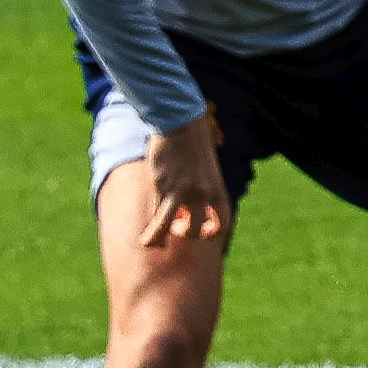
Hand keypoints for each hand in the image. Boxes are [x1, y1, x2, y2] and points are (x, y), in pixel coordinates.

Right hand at [135, 115, 233, 248]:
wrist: (180, 124)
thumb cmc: (193, 146)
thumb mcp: (206, 171)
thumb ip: (203, 190)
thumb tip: (188, 209)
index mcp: (218, 191)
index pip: (222, 224)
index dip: (212, 234)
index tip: (200, 232)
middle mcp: (203, 195)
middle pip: (195, 230)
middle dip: (185, 234)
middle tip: (176, 225)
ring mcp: (181, 191)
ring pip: (168, 226)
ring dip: (158, 238)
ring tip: (150, 243)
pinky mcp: (161, 185)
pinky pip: (155, 211)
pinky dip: (150, 222)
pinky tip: (145, 231)